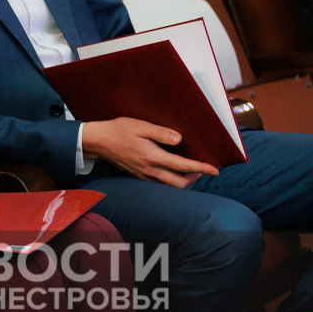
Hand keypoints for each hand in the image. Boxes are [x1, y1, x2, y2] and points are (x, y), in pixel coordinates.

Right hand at [83, 117, 219, 187]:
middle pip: (179, 183)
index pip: (183, 166)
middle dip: (195, 178)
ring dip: (184, 180)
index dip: (201, 168)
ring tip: (191, 169)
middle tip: (204, 169)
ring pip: (170, 185)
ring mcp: (144, 175)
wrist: (98, 142)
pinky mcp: (139, 175)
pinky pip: (160, 182)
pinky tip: (172, 169)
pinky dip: (171, 179)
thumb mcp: (139, 126)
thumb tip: (179, 139)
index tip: (215, 169)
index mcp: (152, 157)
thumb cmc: (118, 130)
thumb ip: (160, 133)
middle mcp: (149, 170)